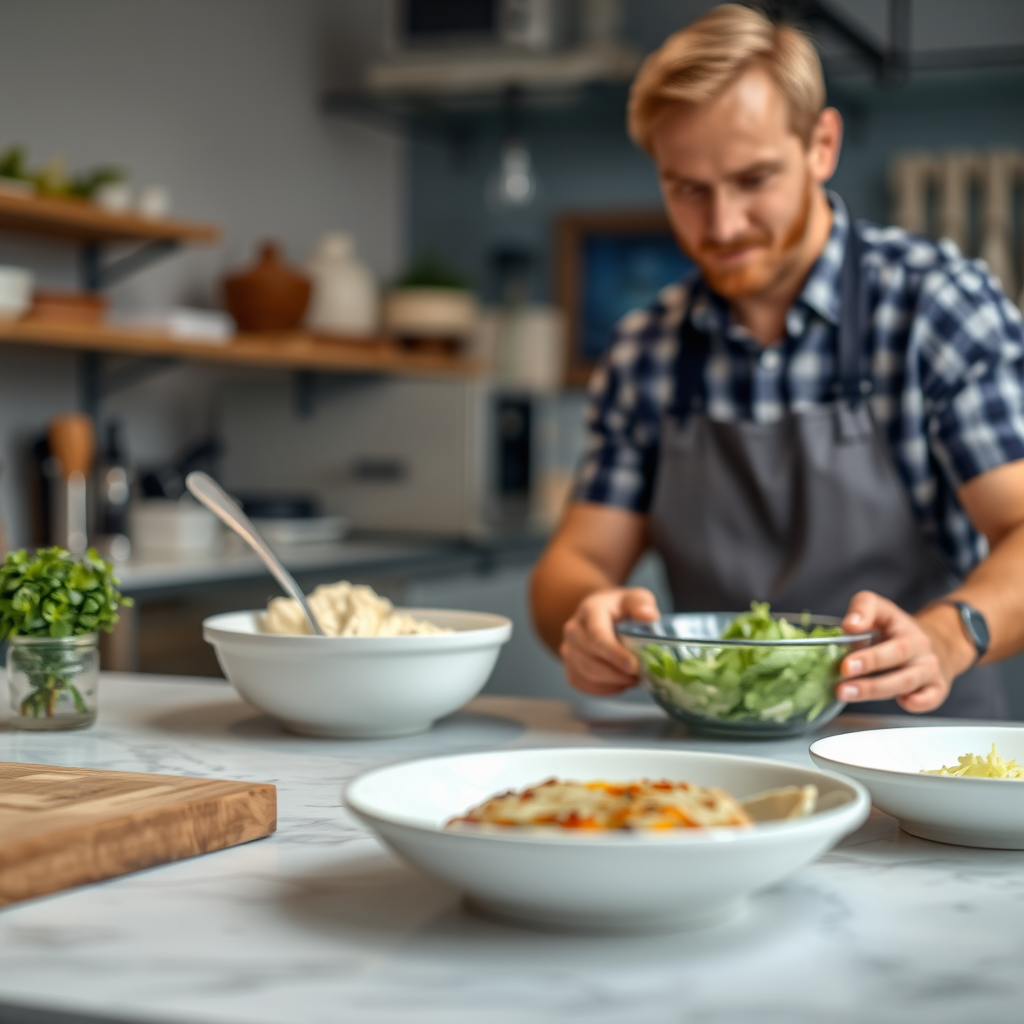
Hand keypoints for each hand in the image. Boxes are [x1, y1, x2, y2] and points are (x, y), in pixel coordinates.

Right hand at [559, 588, 659, 695]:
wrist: (600, 612)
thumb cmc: (620, 607)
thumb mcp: (635, 598)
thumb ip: (642, 604)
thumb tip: (648, 616)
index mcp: (590, 610)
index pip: (597, 636)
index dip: (615, 655)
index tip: (635, 666)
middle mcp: (573, 630)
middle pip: (589, 660)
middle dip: (617, 673)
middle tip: (639, 676)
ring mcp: (568, 648)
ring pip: (584, 674)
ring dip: (612, 683)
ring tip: (632, 679)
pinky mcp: (568, 665)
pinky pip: (580, 683)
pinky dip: (602, 689)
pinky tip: (618, 684)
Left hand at [836, 591, 974, 712]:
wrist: (935, 647)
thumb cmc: (896, 631)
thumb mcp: (880, 610)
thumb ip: (862, 610)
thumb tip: (849, 626)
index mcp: (901, 625)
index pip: (883, 618)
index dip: (865, 628)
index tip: (846, 645)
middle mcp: (918, 646)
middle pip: (897, 653)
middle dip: (869, 663)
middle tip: (842, 673)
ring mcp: (929, 669)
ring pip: (906, 680)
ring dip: (876, 689)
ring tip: (845, 692)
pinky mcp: (936, 689)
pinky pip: (930, 698)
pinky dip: (917, 702)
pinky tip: (902, 702)